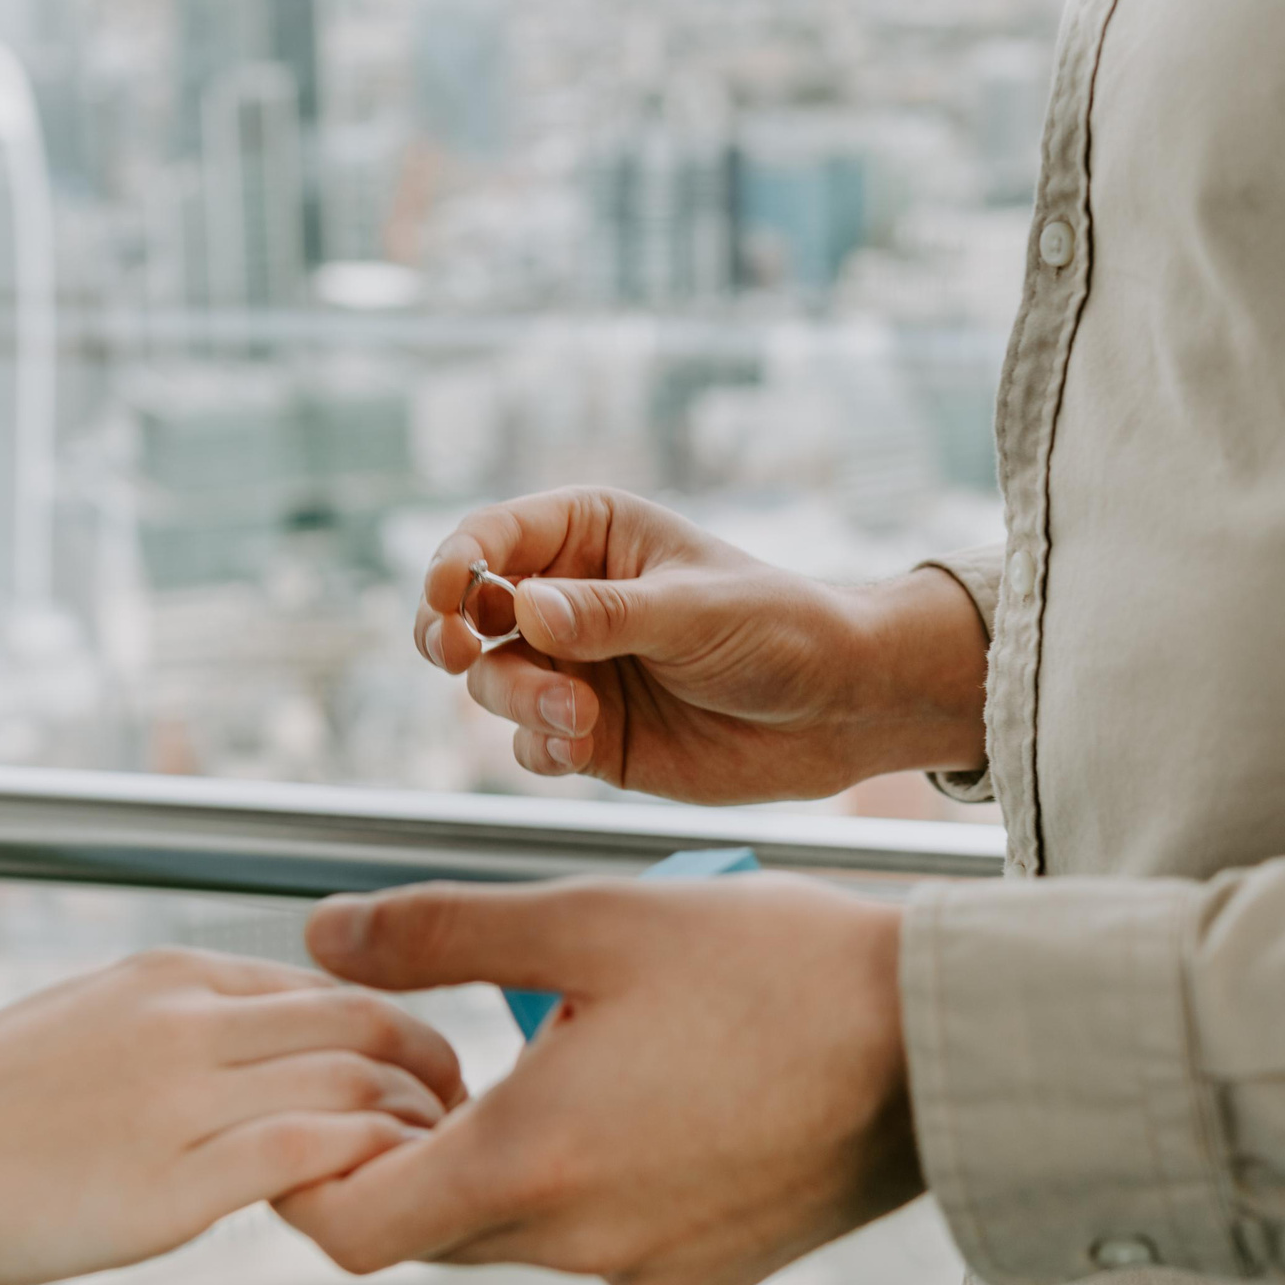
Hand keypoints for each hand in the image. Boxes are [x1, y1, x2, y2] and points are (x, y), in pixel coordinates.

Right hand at [0, 949, 464, 1284]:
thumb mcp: (81, 1028)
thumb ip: (171, 1035)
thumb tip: (241, 1057)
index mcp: (170, 977)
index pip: (329, 983)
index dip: (392, 1028)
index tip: (416, 1069)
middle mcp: (190, 1019)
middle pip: (366, 1020)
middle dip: (432, 1063)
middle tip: (458, 1110)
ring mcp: (186, 1096)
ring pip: (358, 1079)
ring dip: (417, 1122)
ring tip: (437, 1161)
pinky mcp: (176, 1179)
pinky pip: (316, 1147)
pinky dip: (371, 1164)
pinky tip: (385, 1194)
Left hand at [276, 875, 922, 1284]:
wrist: (943, 1039)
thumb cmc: (782, 969)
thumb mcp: (595, 919)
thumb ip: (441, 932)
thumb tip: (326, 937)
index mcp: (531, 1163)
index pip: (348, 1227)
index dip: (315, 1166)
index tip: (352, 1096)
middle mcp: (583, 1242)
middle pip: (435, 1226)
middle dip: (422, 1145)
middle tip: (460, 1045)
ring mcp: (655, 1268)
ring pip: (527, 1230)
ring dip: (519, 1151)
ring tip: (580, 1043)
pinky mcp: (717, 1270)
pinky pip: (614, 1238)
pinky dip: (602, 1175)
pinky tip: (657, 1086)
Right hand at [416, 487, 987, 802]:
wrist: (837, 711)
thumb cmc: (780, 630)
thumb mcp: (696, 611)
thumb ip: (608, 614)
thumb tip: (523, 608)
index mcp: (591, 536)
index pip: (494, 537)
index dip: (456, 562)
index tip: (447, 595)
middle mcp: (568, 600)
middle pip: (470, 615)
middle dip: (451, 636)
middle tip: (456, 655)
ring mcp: (573, 669)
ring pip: (493, 684)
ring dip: (518, 699)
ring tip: (580, 715)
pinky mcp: (588, 734)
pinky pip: (529, 744)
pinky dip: (541, 748)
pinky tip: (583, 747)